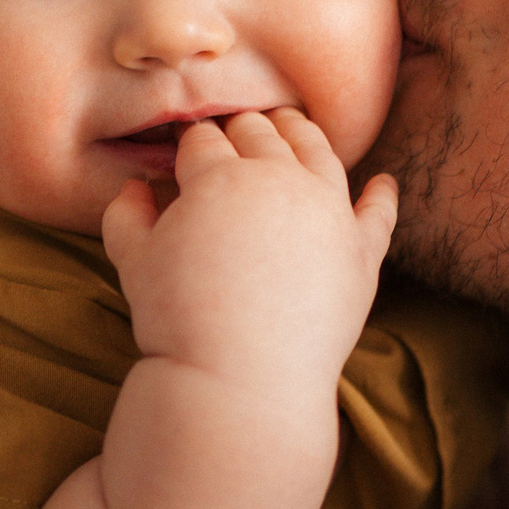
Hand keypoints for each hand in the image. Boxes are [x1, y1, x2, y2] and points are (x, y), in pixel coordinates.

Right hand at [99, 108, 395, 389]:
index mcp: (219, 176)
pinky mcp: (362, 251)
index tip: (192, 147)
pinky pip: (379, 213)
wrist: (238, 380)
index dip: (194, 142)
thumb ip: (125, 214)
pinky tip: (383, 183)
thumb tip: (136, 185)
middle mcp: (279, 180)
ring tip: (293, 128)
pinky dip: (382, 195)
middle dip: (244, 129)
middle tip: (238, 130)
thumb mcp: (132, 262)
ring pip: (318, 152)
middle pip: (261, 135)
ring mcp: (328, 211)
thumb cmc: (177, 320)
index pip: (205, 141)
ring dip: (302, 135)